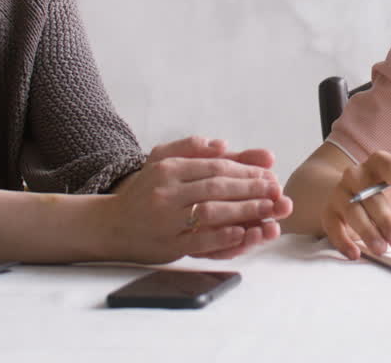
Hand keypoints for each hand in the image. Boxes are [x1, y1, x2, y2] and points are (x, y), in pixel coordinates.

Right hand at [101, 139, 291, 262]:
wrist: (113, 225)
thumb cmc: (146, 191)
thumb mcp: (161, 160)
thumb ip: (191, 149)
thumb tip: (222, 144)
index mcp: (169, 168)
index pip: (216, 167)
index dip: (246, 170)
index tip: (269, 174)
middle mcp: (166, 192)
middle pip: (218, 188)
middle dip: (252, 189)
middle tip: (277, 192)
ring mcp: (166, 220)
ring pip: (211, 212)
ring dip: (244, 212)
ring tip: (269, 211)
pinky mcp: (167, 245)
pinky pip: (199, 240)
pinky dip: (222, 236)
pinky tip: (242, 232)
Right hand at [321, 150, 390, 259]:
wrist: (352, 192)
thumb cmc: (384, 188)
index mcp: (379, 161)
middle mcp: (356, 174)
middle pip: (371, 195)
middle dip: (386, 220)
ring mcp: (340, 192)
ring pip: (353, 212)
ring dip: (368, 232)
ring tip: (382, 248)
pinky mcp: (329, 211)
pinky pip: (333, 226)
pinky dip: (343, 241)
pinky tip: (355, 253)